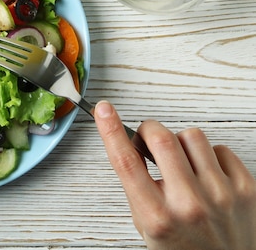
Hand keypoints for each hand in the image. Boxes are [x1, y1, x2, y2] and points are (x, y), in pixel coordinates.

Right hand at [94, 100, 255, 249]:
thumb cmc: (183, 248)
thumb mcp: (146, 225)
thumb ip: (136, 187)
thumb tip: (130, 142)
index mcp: (157, 217)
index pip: (126, 162)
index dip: (111, 130)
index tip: (104, 110)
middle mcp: (189, 205)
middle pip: (161, 139)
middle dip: (148, 130)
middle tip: (146, 138)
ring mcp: (221, 195)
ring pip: (191, 136)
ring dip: (179, 144)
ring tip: (182, 164)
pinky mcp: (246, 189)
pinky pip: (220, 149)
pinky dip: (209, 157)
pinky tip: (206, 175)